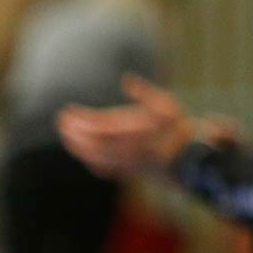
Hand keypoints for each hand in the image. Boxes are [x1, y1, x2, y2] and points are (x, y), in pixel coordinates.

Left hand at [56, 74, 197, 177]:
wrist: (192, 157)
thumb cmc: (179, 127)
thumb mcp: (167, 104)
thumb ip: (144, 92)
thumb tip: (126, 80)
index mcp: (136, 132)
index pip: (99, 126)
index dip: (80, 119)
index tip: (67, 111)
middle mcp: (128, 150)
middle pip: (92, 143)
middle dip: (73, 133)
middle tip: (61, 121)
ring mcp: (127, 164)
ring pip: (94, 157)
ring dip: (77, 147)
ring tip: (67, 135)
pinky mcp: (128, 173)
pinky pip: (103, 169)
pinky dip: (90, 160)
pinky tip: (84, 153)